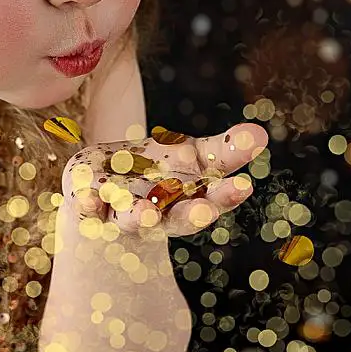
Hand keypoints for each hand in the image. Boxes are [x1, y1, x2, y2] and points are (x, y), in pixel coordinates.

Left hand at [58, 122, 269, 239]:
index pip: (212, 198)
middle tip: (206, 211)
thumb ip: (225, 149)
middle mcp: (159, 213)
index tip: (244, 186)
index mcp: (188, 200)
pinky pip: (88, 209)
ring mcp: (122, 213)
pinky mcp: (90, 208)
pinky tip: (89, 198)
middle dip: (193, 214)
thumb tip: (262, 133)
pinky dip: (89, 204)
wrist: (101, 195)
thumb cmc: (155, 174)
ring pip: (134, 218)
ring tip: (147, 213)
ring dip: (141, 216)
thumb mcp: (192, 158)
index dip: (226, 195)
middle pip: (179, 217)